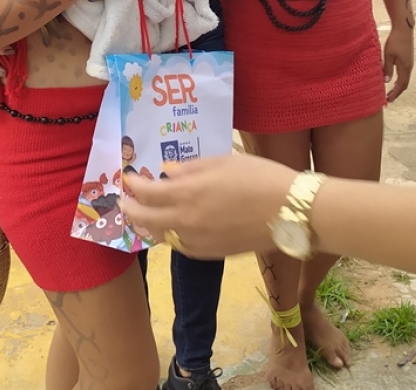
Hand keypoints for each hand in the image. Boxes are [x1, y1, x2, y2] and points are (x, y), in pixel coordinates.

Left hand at [119, 155, 294, 258]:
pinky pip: (181, 247)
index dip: (133, 185)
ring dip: (148, 225)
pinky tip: (173, 228)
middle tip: (124, 201)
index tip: (127, 178)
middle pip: (145, 219)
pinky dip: (170, 237)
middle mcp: (187, 220)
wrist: (290, 212)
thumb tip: (166, 172)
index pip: (146, 192)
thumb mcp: (223, 161)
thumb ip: (190, 168)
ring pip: (161, 236)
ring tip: (144, 215)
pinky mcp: (212, 253)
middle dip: (130, 209)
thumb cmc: (260, 177)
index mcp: (188, 192)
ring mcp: (198, 240)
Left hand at [383, 25, 413, 101]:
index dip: (395, 94)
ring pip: (404, 79)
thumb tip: (386, 81)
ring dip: (398, 87)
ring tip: (390, 93)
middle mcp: (409, 67)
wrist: (404, 29)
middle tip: (388, 100)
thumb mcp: (388, 55)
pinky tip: (393, 80)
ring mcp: (409, 63)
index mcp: (405, 67)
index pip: (401, 85)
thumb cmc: (395, 41)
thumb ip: (388, 68)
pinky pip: (404, 74)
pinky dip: (399, 80)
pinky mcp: (407, 59)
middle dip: (396, 93)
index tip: (388, 101)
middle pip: (404, 84)